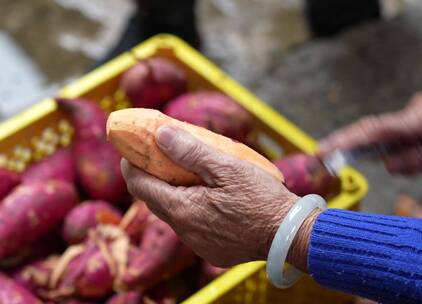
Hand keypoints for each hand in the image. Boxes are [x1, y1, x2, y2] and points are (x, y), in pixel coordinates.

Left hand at [121, 126, 314, 269]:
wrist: (290, 235)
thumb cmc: (261, 198)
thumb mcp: (227, 167)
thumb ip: (191, 151)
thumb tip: (161, 133)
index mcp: (182, 210)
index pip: (140, 186)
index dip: (131, 166)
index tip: (132, 150)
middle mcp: (185, 232)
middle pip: (155, 201)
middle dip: (153, 178)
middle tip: (161, 156)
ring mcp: (199, 245)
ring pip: (176, 215)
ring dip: (175, 194)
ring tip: (190, 173)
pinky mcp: (214, 251)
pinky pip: (194, 228)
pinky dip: (194, 210)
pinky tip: (211, 198)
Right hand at [319, 73, 421, 175]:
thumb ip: (417, 160)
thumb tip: (389, 163)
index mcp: (417, 121)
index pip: (370, 131)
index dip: (343, 141)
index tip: (321, 151)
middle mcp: (413, 114)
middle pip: (386, 143)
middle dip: (402, 160)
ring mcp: (419, 115)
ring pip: (403, 147)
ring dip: (420, 160)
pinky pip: (414, 142)